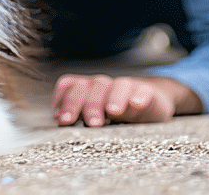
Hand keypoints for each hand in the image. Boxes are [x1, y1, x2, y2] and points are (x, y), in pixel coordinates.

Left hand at [52, 74, 198, 125]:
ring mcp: (126, 87)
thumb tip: (60, 122)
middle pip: (91, 87)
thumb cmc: (114, 114)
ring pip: (117, 86)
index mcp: (85, 89)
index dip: (64, 101)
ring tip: (112, 112)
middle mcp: (103, 85)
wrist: (149, 103)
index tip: (63, 121)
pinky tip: (136, 105)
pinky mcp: (146, 92)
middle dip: (88, 105)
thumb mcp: (95, 117)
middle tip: (91, 123)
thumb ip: (78, 117)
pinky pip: (142, 90)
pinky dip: (139, 96)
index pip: (70, 86)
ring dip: (113, 99)